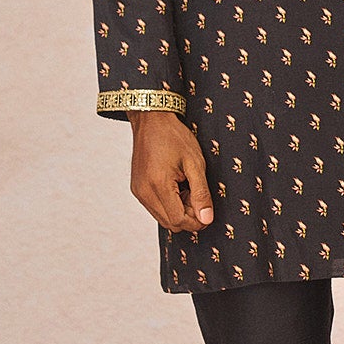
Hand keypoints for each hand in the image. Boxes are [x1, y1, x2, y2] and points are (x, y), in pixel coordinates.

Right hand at [128, 112, 214, 234]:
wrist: (151, 120)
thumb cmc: (173, 136)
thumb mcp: (195, 163)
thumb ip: (201, 193)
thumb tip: (207, 219)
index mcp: (158, 185)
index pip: (178, 220)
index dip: (196, 219)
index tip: (206, 206)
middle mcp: (144, 192)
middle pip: (170, 223)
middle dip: (188, 215)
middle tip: (196, 193)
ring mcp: (138, 191)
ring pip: (163, 218)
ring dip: (178, 210)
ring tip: (186, 186)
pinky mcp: (137, 189)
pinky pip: (155, 208)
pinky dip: (169, 204)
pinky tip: (176, 186)